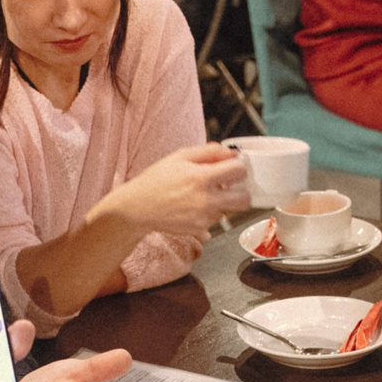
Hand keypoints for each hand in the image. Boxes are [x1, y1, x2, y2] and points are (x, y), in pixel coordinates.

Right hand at [98, 144, 250, 239]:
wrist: (137, 208)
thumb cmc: (156, 180)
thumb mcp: (180, 157)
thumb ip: (210, 152)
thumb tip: (233, 153)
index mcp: (201, 178)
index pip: (239, 171)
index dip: (237, 167)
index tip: (231, 168)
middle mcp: (205, 200)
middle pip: (244, 199)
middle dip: (240, 191)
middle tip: (229, 186)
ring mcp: (203, 218)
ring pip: (228, 210)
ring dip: (221, 203)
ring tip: (201, 196)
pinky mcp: (199, 229)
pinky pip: (214, 220)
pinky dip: (208, 213)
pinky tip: (192, 206)